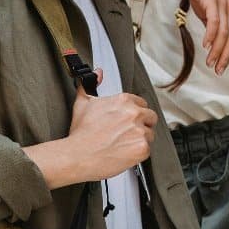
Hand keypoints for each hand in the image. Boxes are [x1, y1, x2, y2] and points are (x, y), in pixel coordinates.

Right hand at [26, 90, 157, 188]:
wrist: (78, 155)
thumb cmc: (81, 133)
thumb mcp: (83, 103)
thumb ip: (90, 84)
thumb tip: (98, 73)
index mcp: (123, 100)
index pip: (141, 104)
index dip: (133, 114)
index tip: (126, 121)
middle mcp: (134, 113)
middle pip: (150, 117)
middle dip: (141, 125)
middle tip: (126, 134)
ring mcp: (139, 131)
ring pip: (149, 134)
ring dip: (139, 140)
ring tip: (122, 145)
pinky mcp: (142, 147)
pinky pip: (147, 150)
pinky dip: (138, 154)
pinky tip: (124, 153)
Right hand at [177, 0, 228, 74]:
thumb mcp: (209, 12)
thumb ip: (214, 26)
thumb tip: (213, 43)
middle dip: (226, 57)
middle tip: (219, 70)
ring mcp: (223, 4)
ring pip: (224, 33)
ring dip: (217, 50)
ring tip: (210, 62)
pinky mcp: (212, 0)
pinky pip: (214, 21)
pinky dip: (211, 35)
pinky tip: (206, 45)